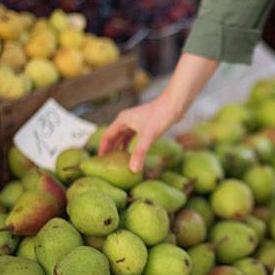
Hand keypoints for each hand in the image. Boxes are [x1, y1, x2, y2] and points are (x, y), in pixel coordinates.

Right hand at [99, 53, 218, 171]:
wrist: (175, 104)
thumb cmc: (161, 116)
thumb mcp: (149, 136)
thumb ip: (140, 153)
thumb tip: (133, 170)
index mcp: (122, 120)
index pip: (107, 136)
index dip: (102, 149)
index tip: (99, 162)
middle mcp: (126, 120)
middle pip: (113, 136)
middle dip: (110, 150)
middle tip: (107, 165)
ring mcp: (136, 121)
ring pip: (123, 136)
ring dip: (120, 147)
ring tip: (118, 161)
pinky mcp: (145, 124)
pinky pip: (133, 136)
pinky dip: (131, 144)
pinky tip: (133, 153)